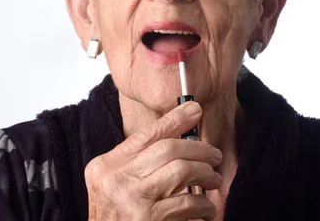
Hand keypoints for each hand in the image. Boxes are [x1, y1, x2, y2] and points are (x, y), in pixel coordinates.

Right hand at [85, 101, 222, 220]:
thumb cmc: (117, 219)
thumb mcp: (116, 185)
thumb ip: (139, 163)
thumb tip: (179, 138)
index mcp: (105, 167)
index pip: (145, 135)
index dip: (174, 120)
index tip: (195, 109)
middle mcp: (116, 181)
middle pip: (167, 149)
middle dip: (198, 149)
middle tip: (214, 156)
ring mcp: (132, 202)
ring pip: (182, 170)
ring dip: (205, 174)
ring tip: (213, 180)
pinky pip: (188, 202)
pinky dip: (203, 205)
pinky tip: (206, 209)